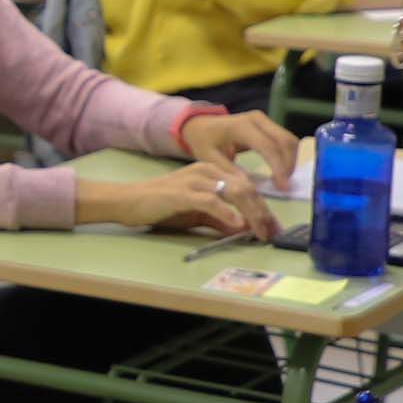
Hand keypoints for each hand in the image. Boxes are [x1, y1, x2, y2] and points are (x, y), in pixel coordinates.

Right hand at [74, 159, 275, 242]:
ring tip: (260, 231)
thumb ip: (220, 219)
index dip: (263, 207)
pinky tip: (237, 225)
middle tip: (272, 232)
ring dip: (251, 213)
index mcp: (212, 171)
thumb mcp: (196, 214)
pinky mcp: (182, 192)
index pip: (246, 186)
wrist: (128, 201)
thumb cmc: (160, 206)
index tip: (273, 226)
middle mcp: (207, 171)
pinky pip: (211, 201)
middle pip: (245, 188)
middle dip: (263, 211)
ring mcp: (195, 180)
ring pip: (234, 192)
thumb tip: (244, 228)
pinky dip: (227, 213)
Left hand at [175, 106, 300, 187]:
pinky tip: (281, 171)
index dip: (278, 167)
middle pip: (284, 141)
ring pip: (289, 140)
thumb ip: (229, 171)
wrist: (202, 126)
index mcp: (240, 126)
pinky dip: (288, 155)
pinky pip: (285, 139)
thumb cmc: (205, 142)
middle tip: (285, 187)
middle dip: (288, 165)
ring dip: (291, 161)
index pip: (267, 146)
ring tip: (283, 181)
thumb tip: (249, 186)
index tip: (283, 187)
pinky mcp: (268, 124)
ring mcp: (264, 120)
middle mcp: (256, 119)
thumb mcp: (210, 159)